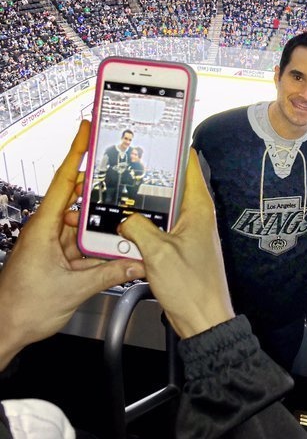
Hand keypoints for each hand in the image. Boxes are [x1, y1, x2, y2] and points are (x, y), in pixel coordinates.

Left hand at [0, 120, 144, 370]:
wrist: (5, 331)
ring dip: (102, 224)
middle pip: (78, 199)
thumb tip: (137, 262)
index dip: (77, 153)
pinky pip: (82, 244)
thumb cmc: (22, 308)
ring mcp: (51, 245)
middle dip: (100, 189)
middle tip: (120, 176)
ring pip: (83, 224)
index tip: (86, 131)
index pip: (64, 181)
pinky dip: (98, 245)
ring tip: (125, 221)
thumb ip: (110, 273)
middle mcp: (46, 231)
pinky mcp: (56, 258)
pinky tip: (115, 249)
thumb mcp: (74, 289)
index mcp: (43, 228)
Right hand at [118, 149, 233, 339]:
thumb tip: (125, 217)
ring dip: (148, 205)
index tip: (162, 137)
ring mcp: (190, 231)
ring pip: (166, 208)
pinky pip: (163, 227)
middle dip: (153, 177)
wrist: (204, 318)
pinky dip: (148, 225)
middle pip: (174, 185)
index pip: (190, 166)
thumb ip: (137, 228)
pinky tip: (132, 227)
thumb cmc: (193, 288)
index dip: (177, 149)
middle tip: (133, 166)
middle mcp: (197, 216)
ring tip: (127, 197)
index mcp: (199, 208)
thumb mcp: (157, 253)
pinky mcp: (182, 246)